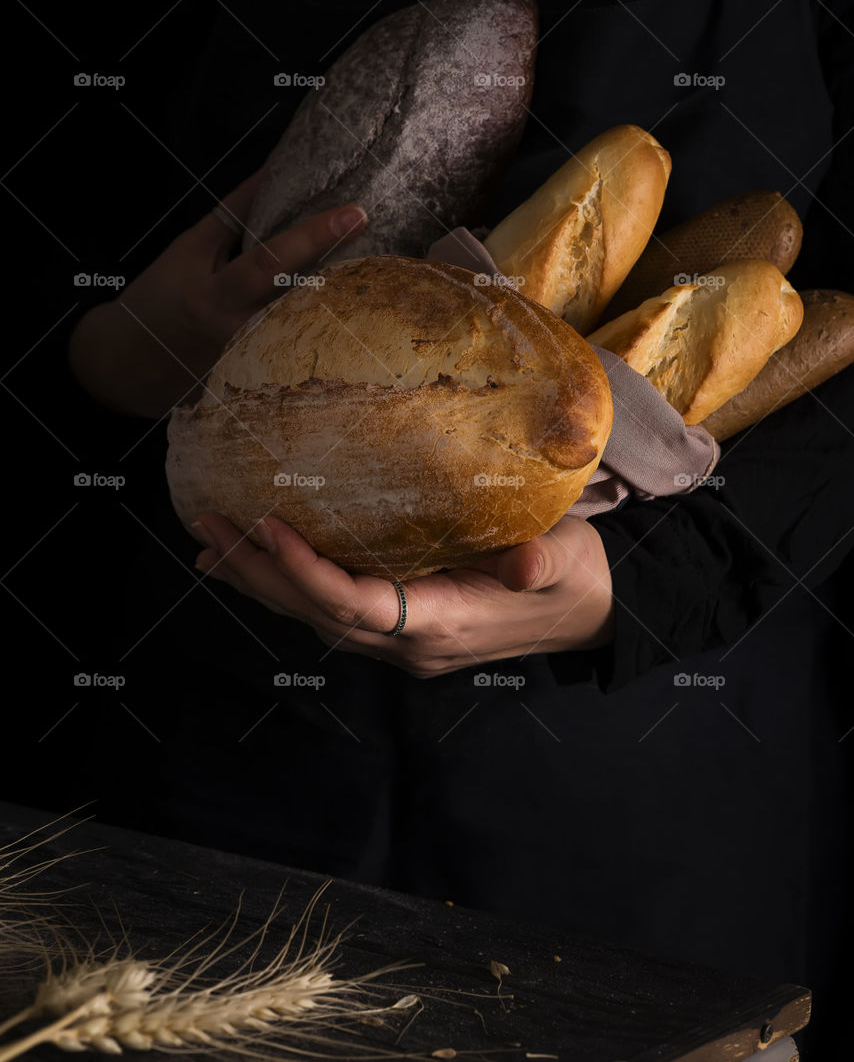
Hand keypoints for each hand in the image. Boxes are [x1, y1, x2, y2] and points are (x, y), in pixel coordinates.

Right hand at [68, 169, 366, 417]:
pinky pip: (304, 349)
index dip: (314, 236)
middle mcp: (238, 338)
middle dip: (347, 272)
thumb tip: (276, 168)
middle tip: (384, 241)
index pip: (270, 263)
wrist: (129, 366)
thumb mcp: (189, 248)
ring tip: (377, 270)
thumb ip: (235, 212)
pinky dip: (327, 326)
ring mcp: (255, 367)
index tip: (356, 212)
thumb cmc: (160, 298)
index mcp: (212, 299)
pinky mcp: (265, 385)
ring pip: (312, 331)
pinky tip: (353, 307)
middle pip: (305, 302)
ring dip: (344, 300)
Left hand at [191, 513, 614, 677]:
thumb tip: (524, 565)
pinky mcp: (403, 629)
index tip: (266, 525)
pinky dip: (291, 588)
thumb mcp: (567, 561)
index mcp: (442, 624)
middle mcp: (410, 643)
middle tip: (207, 528)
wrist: (591, 613)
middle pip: (317, 614)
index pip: (354, 604)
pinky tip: (260, 565)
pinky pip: (332, 613)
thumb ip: (542, 563)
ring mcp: (402, 642)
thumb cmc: (576, 577)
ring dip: (262, 583)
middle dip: (259, 574)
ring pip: (316, 618)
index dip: (305, 571)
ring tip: (210, 545)